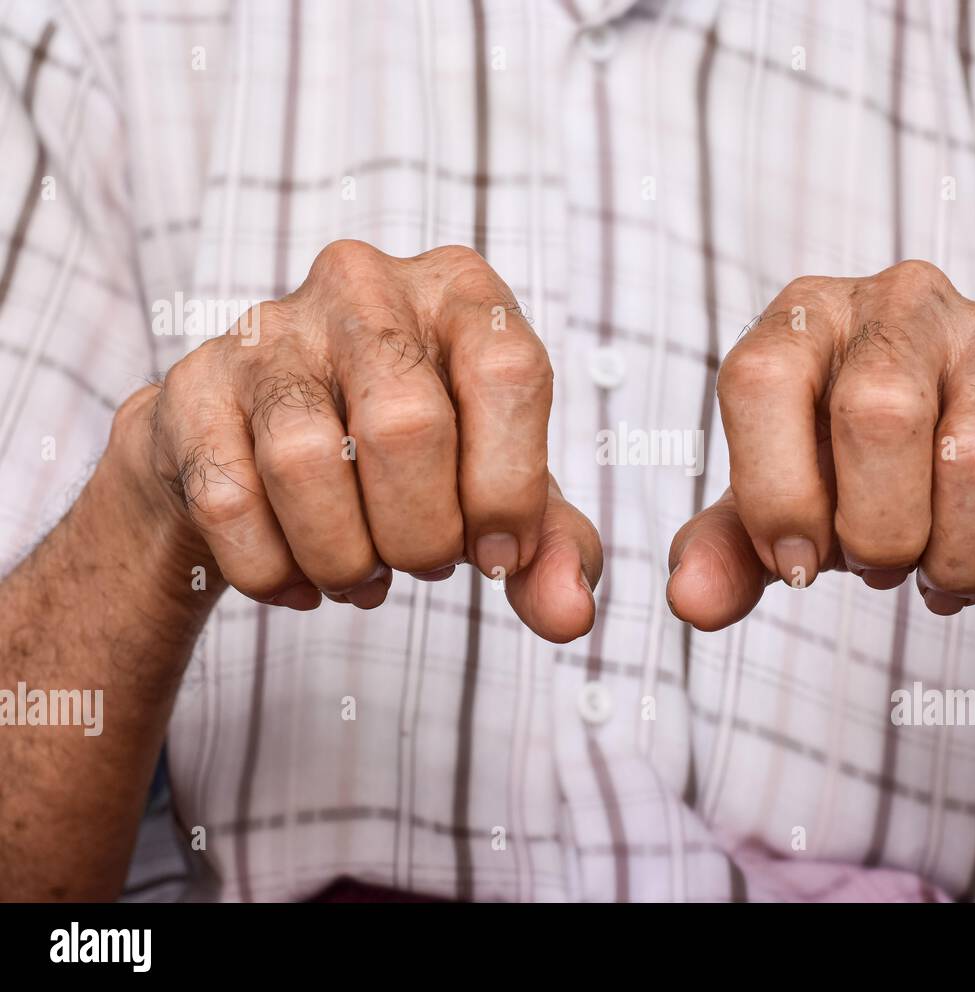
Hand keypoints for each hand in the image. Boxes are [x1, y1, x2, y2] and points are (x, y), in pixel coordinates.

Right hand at [123, 240, 600, 642]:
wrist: (264, 447)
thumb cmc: (412, 462)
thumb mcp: (499, 493)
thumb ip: (551, 549)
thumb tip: (570, 614)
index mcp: (462, 292)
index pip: (508, 373)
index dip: (509, 486)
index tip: (499, 555)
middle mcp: (363, 287)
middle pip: (406, 425)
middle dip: (423, 536)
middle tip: (423, 563)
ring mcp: (268, 331)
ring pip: (306, 463)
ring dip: (344, 559)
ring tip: (362, 574)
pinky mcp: (192, 388)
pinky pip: (229, 501)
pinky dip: (274, 571)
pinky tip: (299, 578)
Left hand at [667, 259, 974, 629]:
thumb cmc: (876, 472)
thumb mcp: (790, 504)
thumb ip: (730, 549)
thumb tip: (690, 601)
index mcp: (806, 318)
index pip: (761, 378)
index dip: (774, 489)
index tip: (797, 565)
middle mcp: (901, 302)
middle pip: (878, 416)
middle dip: (878, 534)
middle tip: (882, 570)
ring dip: (957, 560)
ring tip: (943, 579)